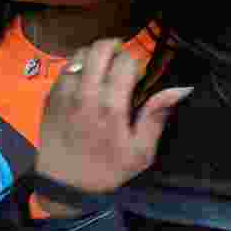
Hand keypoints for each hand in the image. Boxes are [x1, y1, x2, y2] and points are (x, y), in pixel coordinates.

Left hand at [34, 40, 192, 216]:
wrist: (65, 182)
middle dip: (115, 48)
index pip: (126, 61)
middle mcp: (85, 92)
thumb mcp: (141, 150)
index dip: (136, 63)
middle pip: (100, 48)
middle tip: (122, 60)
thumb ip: (156, 115)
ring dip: (95, 54)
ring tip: (104, 68)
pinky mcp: (51, 93)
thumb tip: (180, 88)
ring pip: (81, 53)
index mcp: (111, 105)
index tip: (138, 75)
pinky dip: (78, 65)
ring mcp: (64, 90)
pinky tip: (86, 80)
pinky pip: (65, 66)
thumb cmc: (107, 168)